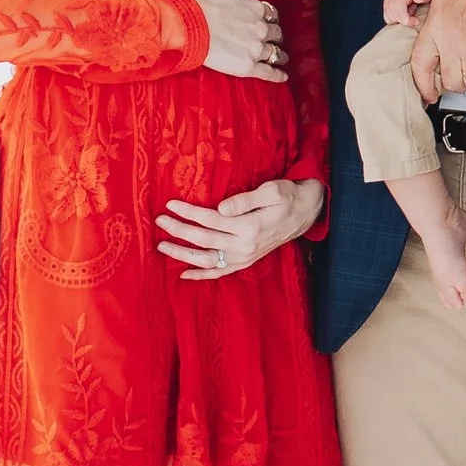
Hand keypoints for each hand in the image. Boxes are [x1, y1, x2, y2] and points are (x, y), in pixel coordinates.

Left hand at [156, 174, 323, 278]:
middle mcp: (245, 246)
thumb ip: (245, 200)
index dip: (188, 212)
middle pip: (204, 239)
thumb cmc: (288, 197)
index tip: (170, 204)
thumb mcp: (272, 190)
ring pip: (207, 260)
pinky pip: (220, 272)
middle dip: (179, 230)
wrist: (306, 213)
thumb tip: (221, 207)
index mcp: (250, 227)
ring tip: (162, 246)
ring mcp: (245, 257)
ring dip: (183, 255)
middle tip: (160, 220)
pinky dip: (201, 275)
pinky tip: (184, 274)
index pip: (211, 219)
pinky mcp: (246, 261)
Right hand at [189, 0, 286, 83]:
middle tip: (272, 39)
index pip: (271, 14)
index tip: (265, 21)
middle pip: (276, 33)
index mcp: (256, 8)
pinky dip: (278, 75)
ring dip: (279, 54)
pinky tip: (283, 77)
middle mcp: (260, 29)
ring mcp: (255, 49)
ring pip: (275, 52)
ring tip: (281, 58)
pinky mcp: (247, 66)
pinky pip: (268, 72)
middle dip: (274, 35)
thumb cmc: (199, 0)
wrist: (185, 26)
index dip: (268, 18)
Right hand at [380, 0, 435, 27]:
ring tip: (410, 10)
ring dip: (400, 18)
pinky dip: (396, 19)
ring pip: (389, 17)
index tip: (416, 21)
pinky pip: (388, 17)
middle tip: (415, 11)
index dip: (406, 19)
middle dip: (405, 19)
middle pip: (393, 15)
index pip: (398, 8)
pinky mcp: (387, 4)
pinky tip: (405, 13)